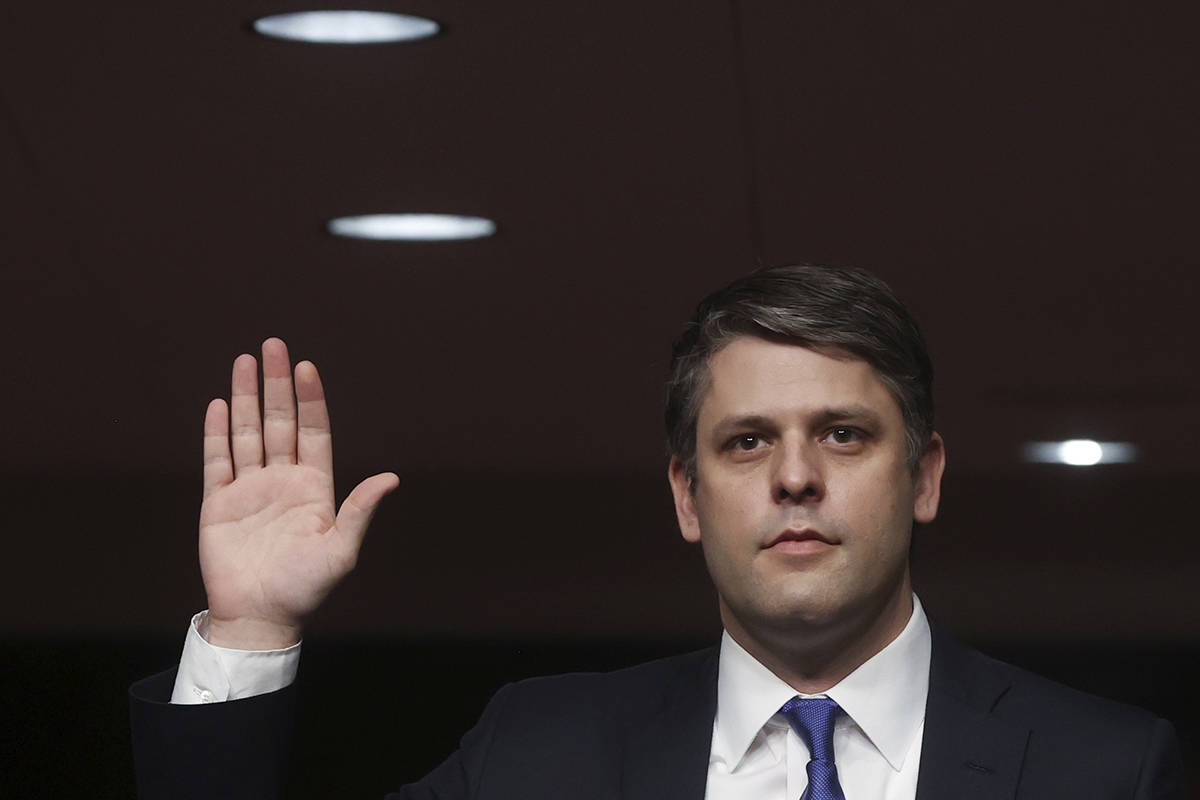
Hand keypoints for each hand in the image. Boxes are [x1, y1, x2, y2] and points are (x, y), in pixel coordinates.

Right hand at [197, 338, 398, 648]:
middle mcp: (283, 481)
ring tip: (244, 361)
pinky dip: (217, 432)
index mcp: (314, 487)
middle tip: (273, 345)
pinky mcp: (219, 503)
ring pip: (247, 433)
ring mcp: (250, 489)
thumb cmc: (306, 588)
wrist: (260, 617)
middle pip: (279, 422)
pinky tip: (218, 403)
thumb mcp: (340, 550)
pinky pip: (218, 460)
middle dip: (276, 384)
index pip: (314, 432)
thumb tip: (392, 478)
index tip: (306, 367)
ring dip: (244, 397)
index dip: (310, 399)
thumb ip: (360, 510)